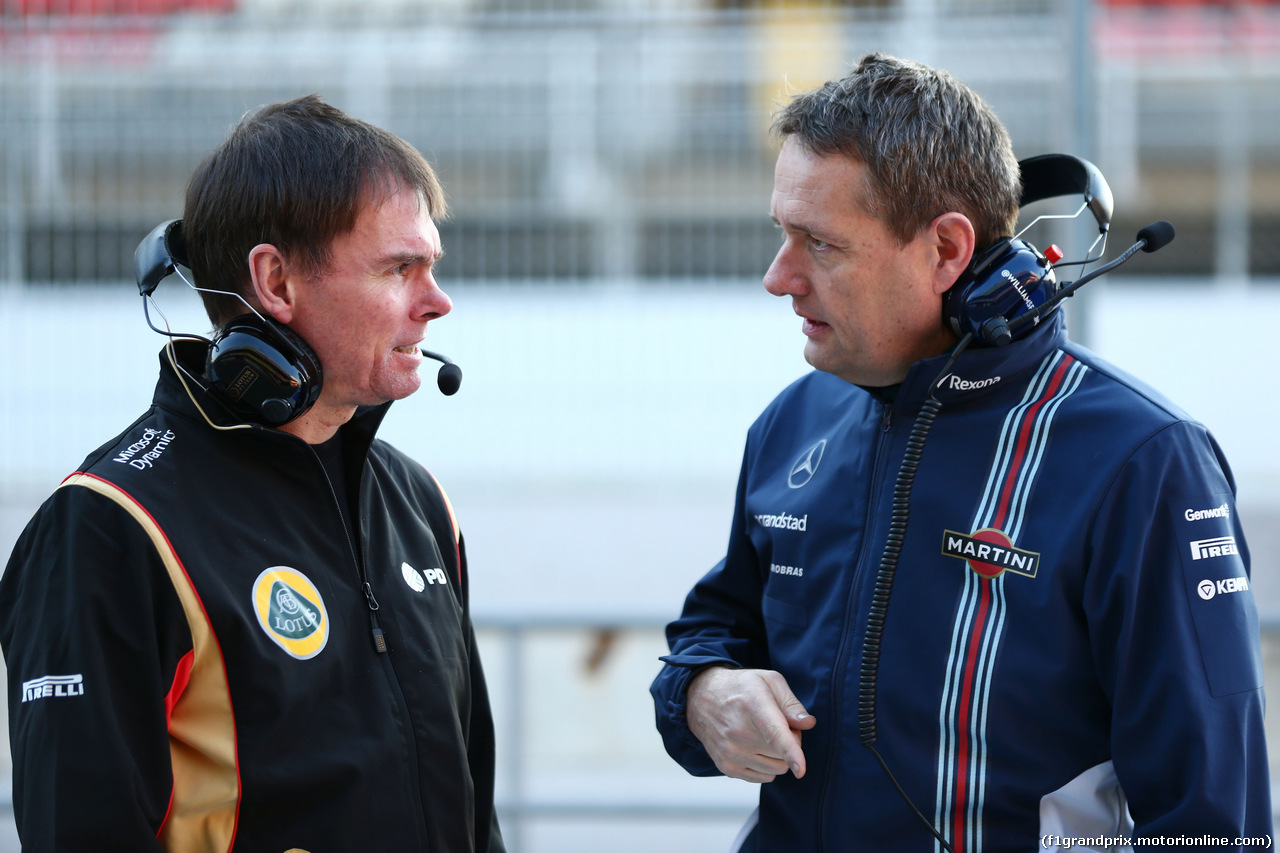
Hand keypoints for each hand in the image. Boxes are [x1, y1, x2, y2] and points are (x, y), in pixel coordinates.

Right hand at [685, 666, 815, 782]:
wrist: (700, 699)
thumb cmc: (740, 688)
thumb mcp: (768, 681)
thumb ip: (791, 703)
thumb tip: (808, 723)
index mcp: (752, 704)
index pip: (774, 732)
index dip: (790, 751)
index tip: (800, 769)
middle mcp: (738, 731)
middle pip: (784, 752)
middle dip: (790, 739)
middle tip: (777, 723)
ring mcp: (730, 752)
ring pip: (777, 768)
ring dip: (779, 755)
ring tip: (763, 734)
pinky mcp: (727, 767)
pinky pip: (764, 777)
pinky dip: (767, 765)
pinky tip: (754, 747)